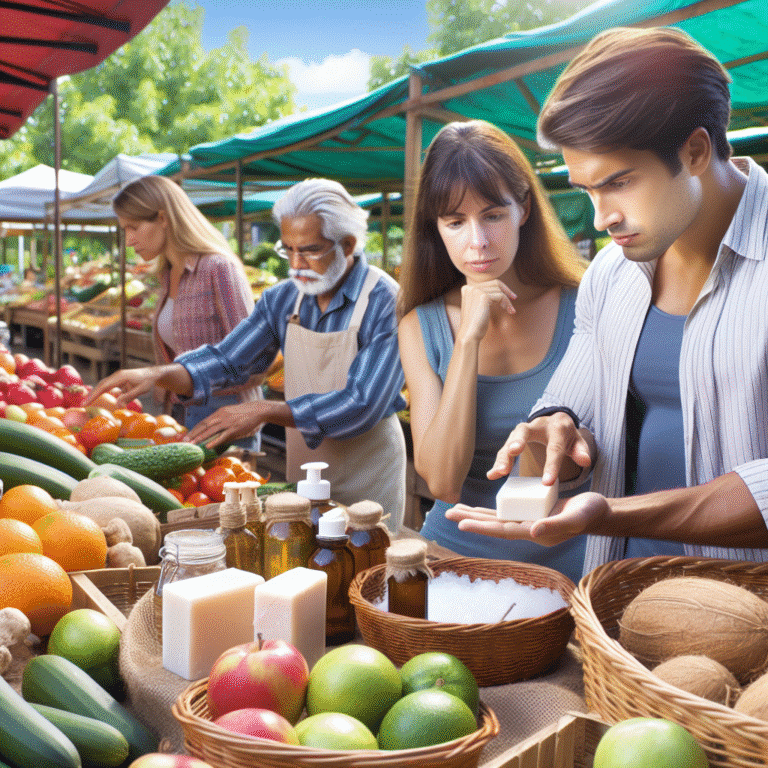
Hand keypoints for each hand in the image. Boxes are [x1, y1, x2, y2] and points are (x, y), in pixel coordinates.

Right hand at [85, 367, 162, 408]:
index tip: (86, 402)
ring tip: (88, 403)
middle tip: (83, 405)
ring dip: (96, 394)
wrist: (153, 374)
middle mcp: (117, 376)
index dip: (94, 395)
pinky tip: (100, 400)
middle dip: (91, 394)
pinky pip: (109, 387)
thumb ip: (129, 396)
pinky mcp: (119, 381)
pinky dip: (103, 393)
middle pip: (101, 385)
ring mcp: (117, 378)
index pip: (104, 386)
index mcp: (120, 377)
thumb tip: (117, 405)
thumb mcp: (141, 390)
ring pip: (104, 386)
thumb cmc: (148, 381)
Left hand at [184, 401, 263, 447]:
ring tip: (192, 444)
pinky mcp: (235, 429)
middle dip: (193, 434)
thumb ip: (221, 420)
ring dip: (200, 438)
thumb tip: (214, 428)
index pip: (203, 422)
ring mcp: (227, 423)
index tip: (186, 435)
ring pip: (210, 431)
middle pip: (204, 426)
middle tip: (184, 441)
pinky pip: (222, 436)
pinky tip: (208, 446)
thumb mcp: (230, 413)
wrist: (257, 410)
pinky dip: (214, 441)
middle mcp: (221, 417)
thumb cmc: (244, 413)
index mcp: (219, 413)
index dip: (194, 429)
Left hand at [445, 492, 609, 546]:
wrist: (598, 511)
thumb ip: (556, 525)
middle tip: (448, 514)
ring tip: (456, 510)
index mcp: (535, 532)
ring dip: (476, 514)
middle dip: (471, 519)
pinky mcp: (530, 512)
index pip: (502, 530)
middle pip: (494, 525)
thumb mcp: (575, 517)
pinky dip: (491, 509)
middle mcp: (528, 528)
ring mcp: (528, 521)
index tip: (462, 524)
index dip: (482, 527)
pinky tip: (479, 507)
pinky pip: (506, 511)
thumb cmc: (589, 514)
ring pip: (496, 518)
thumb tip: (533, 531)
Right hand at [457, 281, 515, 341]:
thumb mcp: (478, 307)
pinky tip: (509, 310)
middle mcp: (470, 287)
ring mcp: (476, 291)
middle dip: (506, 291)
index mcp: (467, 289)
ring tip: (510, 310)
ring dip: (507, 300)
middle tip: (514, 298)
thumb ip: (484, 297)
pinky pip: (501, 296)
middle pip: (495, 284)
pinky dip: (507, 303)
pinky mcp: (483, 296)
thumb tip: (500, 290)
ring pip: (499, 290)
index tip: (510, 296)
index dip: (501, 288)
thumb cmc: (475, 325)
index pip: (488, 283)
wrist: (470, 335)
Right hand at [489, 413, 592, 485]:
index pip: (554, 447)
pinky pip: (504, 450)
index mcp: (556, 427)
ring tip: (499, 472)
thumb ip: (581, 450)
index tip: (547, 482)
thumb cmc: (566, 435)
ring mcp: (522, 432)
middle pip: (523, 432)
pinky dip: (498, 462)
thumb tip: (585, 461)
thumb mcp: (577, 441)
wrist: (554, 421)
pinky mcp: (513, 440)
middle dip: (517, 441)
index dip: (551, 465)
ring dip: (504, 456)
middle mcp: (535, 426)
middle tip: (513, 452)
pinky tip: (492, 475)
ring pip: (509, 441)